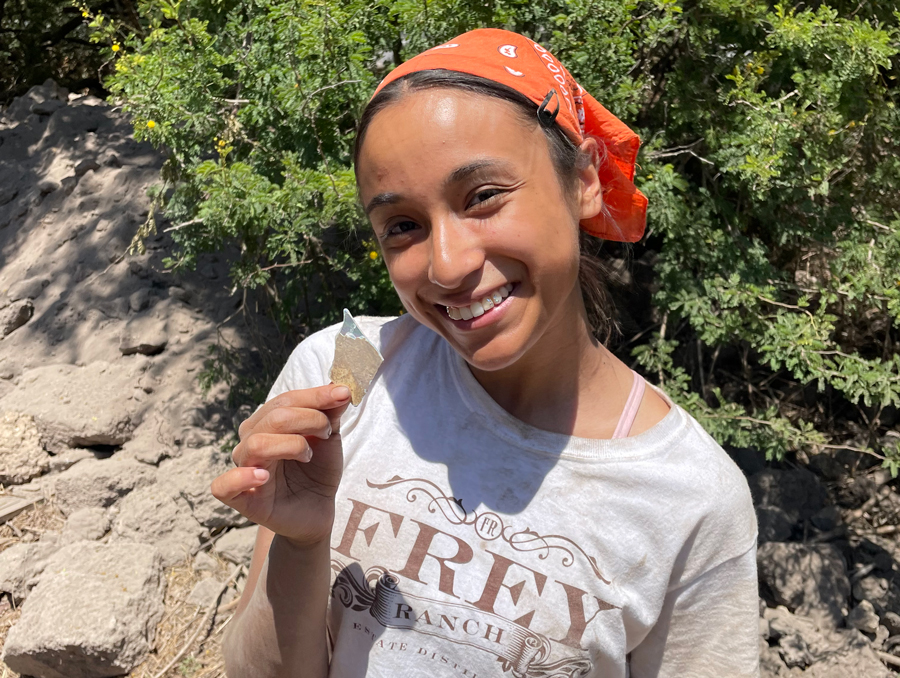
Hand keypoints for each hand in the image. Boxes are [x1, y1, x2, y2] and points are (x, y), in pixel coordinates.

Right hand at [210, 384, 351, 547]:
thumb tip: (341, 386)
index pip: (286, 399)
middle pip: (273, 418)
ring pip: (257, 444)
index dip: (315, 396)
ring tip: (308, 455)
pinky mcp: (241, 499)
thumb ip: (330, 412)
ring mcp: (243, 468)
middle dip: (309, 419)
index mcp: (266, 422)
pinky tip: (263, 477)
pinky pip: (224, 485)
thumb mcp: (328, 438)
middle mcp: (250, 440)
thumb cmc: (317, 470)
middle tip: (327, 433)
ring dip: (292, 445)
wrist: (318, 510)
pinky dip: (241, 477)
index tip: (343, 394)